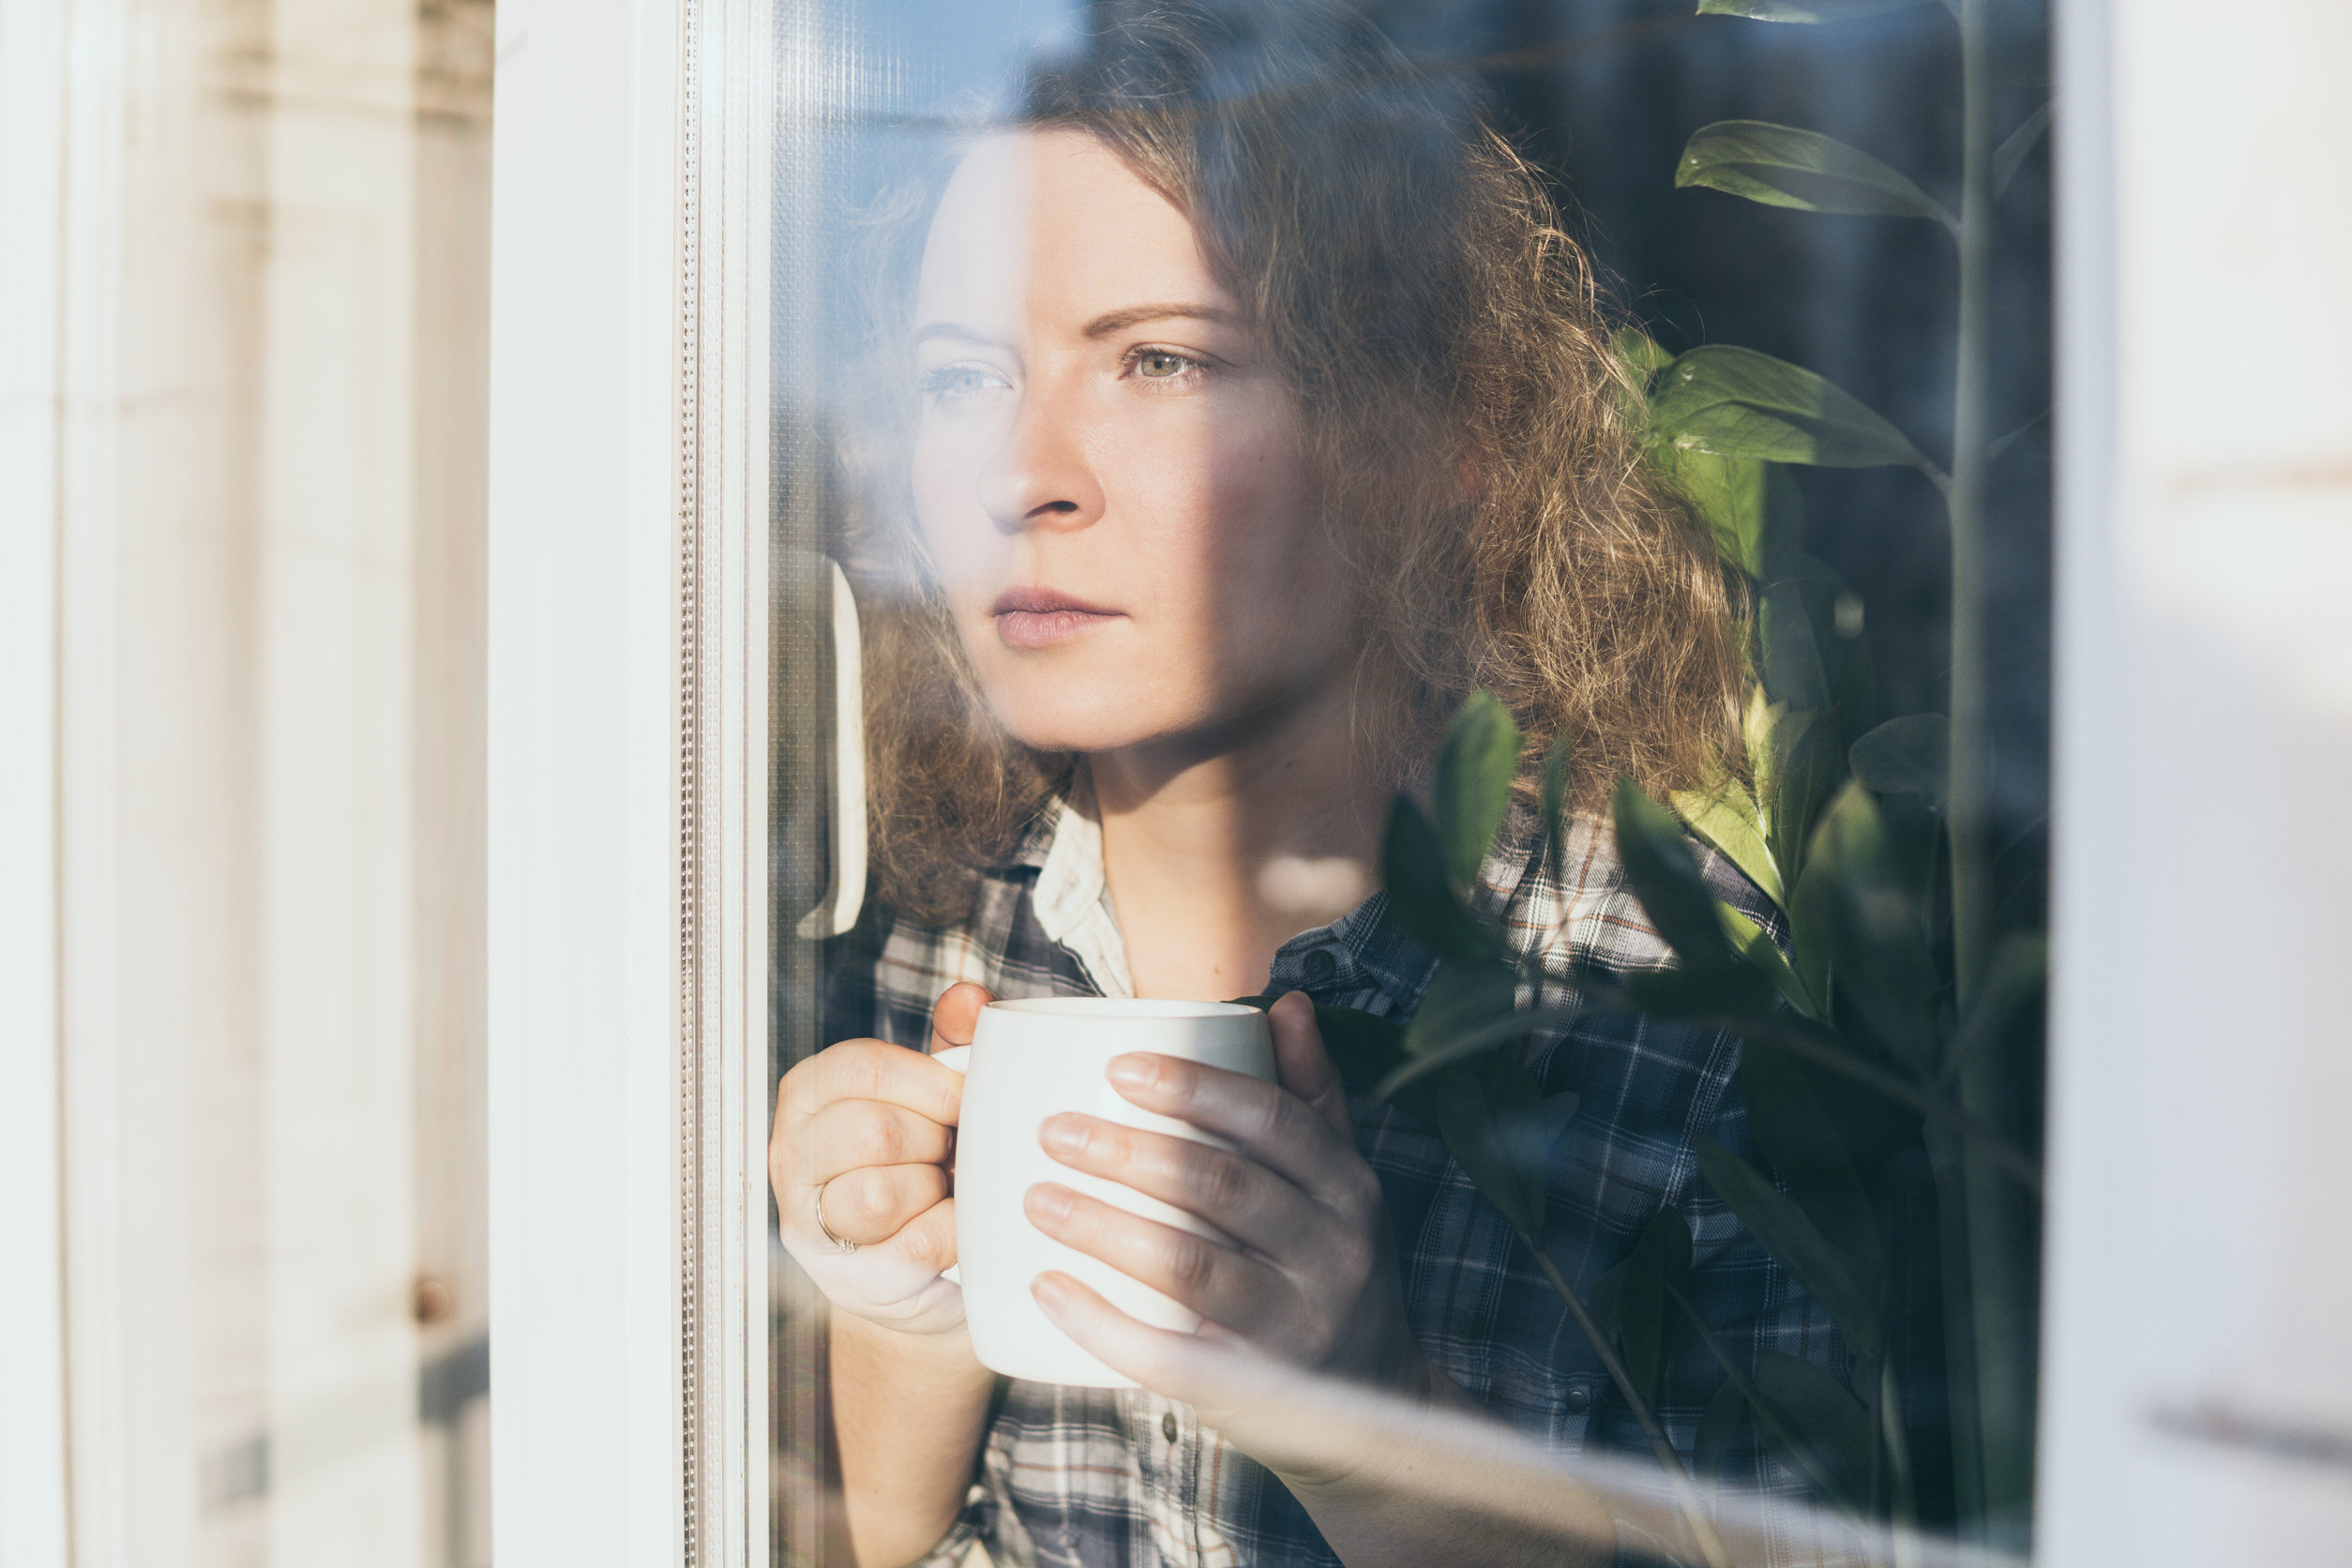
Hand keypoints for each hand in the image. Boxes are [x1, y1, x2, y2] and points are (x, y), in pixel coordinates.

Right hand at [769, 982, 992, 1335]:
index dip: (928, 1082)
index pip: (861, 1068)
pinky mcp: (849, 1280)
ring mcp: (810, 1225)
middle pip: (874, 1132)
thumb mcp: (935, 1096)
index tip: (964, 1096)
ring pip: (879, 1193)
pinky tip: (960, 1224)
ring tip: (945, 1189)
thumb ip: (952, 1043)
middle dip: (933, 1141)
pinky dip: (953, 1231)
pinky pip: (914, 1245)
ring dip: (934, 1189)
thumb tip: (969, 999)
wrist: (930, 1271)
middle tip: (951, 1152)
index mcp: (809, 1094)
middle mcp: (791, 1157)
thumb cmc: (927, 1165)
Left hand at [1022, 991, 1435, 1403]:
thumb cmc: (1331, 1265)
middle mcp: (1332, 1254)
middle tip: (1052, 1130)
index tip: (1118, 1068)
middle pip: (1221, 1187)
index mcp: (1348, 1188)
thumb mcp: (1341, 1181)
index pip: (1273, 1121)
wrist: (1370, 1401)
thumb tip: (1283, 1005)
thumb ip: (1311, 1094)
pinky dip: (1102, 1323)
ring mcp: (1294, 1326)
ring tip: (1036, 1198)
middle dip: (1129, 1153)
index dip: (1195, 1088)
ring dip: (1103, 1227)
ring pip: (1189, 1266)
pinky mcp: (1251, 1389)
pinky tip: (1047, 1287)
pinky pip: (1168, 1356)